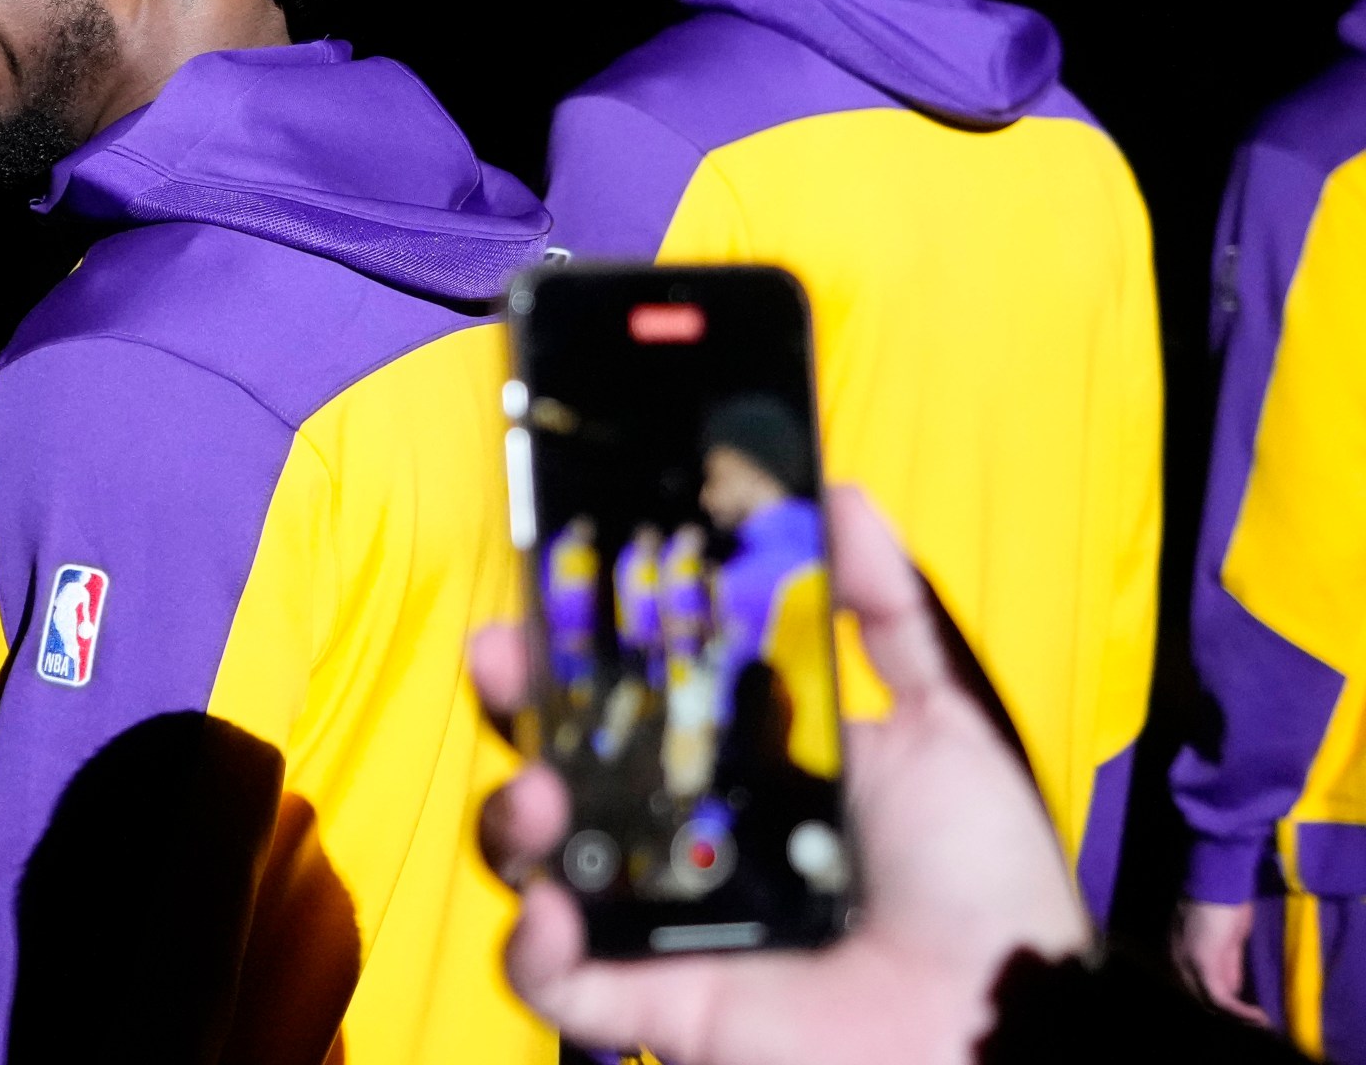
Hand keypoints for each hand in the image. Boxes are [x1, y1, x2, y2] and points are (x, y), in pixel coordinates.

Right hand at [473, 486, 1091, 1064]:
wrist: (1001, 1011)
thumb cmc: (980, 877)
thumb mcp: (944, 723)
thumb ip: (886, 612)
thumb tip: (845, 496)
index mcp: (737, 769)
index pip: (630, 695)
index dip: (578, 644)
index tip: (551, 589)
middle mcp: (683, 840)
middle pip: (563, 764)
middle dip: (516, 710)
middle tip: (504, 664)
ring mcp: (656, 922)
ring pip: (535, 863)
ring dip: (512, 818)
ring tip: (543, 799)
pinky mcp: (651, 1001)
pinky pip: (553, 980)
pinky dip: (531, 945)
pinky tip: (556, 910)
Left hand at [1175, 900, 1267, 1025]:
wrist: (1219, 877)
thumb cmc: (1225, 900)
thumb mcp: (1226, 938)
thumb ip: (1227, 962)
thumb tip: (1235, 988)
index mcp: (1178, 951)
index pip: (1195, 987)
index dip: (1220, 1003)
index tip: (1244, 1011)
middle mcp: (1176, 959)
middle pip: (1199, 997)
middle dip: (1227, 1012)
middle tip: (1255, 1021)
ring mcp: (1187, 962)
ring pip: (1208, 1001)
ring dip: (1236, 1016)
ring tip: (1260, 1023)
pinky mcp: (1203, 964)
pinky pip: (1220, 998)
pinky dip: (1240, 1011)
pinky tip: (1260, 1017)